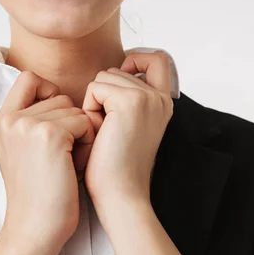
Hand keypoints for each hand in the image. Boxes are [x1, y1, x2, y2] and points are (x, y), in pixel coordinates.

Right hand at [0, 71, 94, 249]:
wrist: (34, 228)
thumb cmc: (38, 196)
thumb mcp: (22, 152)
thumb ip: (32, 122)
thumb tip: (62, 99)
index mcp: (2, 121)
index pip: (28, 79)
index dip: (49, 91)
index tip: (59, 118)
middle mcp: (11, 119)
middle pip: (58, 96)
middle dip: (70, 121)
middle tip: (64, 154)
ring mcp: (28, 124)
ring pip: (74, 109)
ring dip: (80, 133)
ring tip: (68, 162)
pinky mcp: (49, 134)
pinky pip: (84, 122)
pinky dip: (87, 143)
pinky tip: (74, 166)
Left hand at [81, 51, 187, 254]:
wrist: (120, 196)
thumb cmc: (114, 168)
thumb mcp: (125, 126)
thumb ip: (126, 99)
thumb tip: (111, 74)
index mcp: (163, 103)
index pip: (157, 58)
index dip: (136, 59)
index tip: (119, 85)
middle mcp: (160, 97)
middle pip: (117, 69)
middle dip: (102, 94)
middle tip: (107, 129)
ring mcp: (147, 97)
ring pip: (104, 78)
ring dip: (94, 103)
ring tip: (103, 133)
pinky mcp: (131, 101)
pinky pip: (96, 88)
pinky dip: (89, 109)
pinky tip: (98, 133)